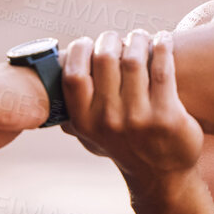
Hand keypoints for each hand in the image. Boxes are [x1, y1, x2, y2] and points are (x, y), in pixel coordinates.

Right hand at [60, 29, 202, 185]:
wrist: (161, 176)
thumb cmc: (124, 145)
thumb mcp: (91, 136)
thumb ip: (72, 110)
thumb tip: (46, 77)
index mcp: (85, 121)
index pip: (74, 75)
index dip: (79, 50)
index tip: (88, 42)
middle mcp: (108, 120)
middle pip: (104, 59)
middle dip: (111, 39)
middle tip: (118, 38)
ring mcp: (138, 118)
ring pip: (134, 59)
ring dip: (138, 39)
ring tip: (141, 37)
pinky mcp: (167, 116)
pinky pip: (162, 69)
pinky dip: (163, 46)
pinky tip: (164, 40)